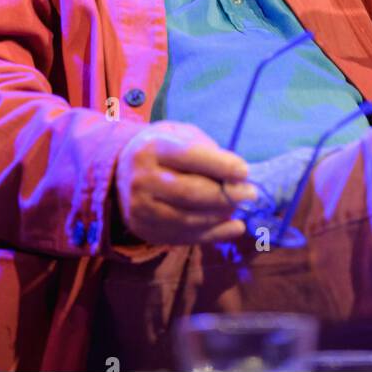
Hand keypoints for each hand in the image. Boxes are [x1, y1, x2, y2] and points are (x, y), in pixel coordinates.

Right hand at [116, 120, 256, 245]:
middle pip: (191, 192)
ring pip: (189, 219)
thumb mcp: (179, 134)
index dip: (221, 165)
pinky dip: (214, 235)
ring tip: (239, 208)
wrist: (122, 173)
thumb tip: (236, 175)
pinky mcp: (145, 231)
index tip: (245, 171)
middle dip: (226, 194)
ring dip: (221, 216)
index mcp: (152, 148)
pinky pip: (185, 237)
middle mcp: (142, 179)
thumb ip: (206, 149)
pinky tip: (234, 228)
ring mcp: (141, 209)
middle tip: (250, 193)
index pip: (190, 157)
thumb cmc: (162, 149)